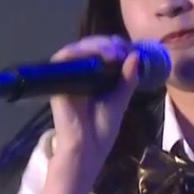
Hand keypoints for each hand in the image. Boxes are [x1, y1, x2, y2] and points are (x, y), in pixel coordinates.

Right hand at [44, 35, 140, 186]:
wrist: (86, 150)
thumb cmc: (101, 130)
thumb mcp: (119, 101)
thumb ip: (127, 80)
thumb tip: (135, 56)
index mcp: (94, 78)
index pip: (100, 53)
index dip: (113, 46)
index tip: (127, 48)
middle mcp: (79, 75)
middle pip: (88, 47)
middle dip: (106, 44)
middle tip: (120, 49)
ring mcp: (67, 77)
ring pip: (77, 50)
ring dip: (95, 46)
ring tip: (112, 53)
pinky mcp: (58, 82)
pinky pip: (63, 59)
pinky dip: (79, 52)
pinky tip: (98, 56)